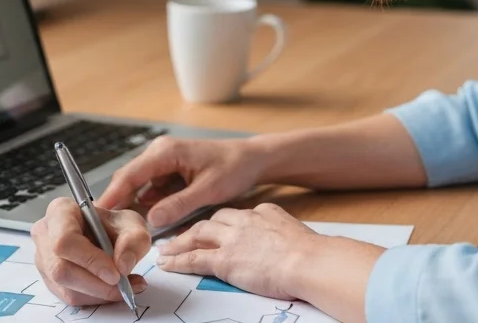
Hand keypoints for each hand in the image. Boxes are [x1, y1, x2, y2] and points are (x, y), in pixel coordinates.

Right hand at [31, 198, 150, 306]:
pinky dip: (96, 298)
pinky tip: (114, 290)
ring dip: (99, 293)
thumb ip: (134, 240)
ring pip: (66, 288)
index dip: (90, 260)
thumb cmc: (113, 225)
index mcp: (60, 211)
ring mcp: (44, 260)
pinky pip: (70, 297)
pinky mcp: (50, 281)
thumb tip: (123, 266)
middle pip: (61, 269)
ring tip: (126, 287)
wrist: (108, 236)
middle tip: (123, 285)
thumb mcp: (132, 224)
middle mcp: (45, 235)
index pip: (65, 240)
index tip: (115, 274)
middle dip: (96, 283)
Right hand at [97, 136, 266, 229]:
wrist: (252, 160)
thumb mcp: (208, 190)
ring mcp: (163, 162)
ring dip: (133, 206)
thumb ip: (178, 204)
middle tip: (105, 228)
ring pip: (138, 187)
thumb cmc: (233, 167)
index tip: (95, 213)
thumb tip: (150, 219)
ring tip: (124, 229)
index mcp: (166, 152)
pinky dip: (148, 204)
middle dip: (119, 203)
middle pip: (129, 180)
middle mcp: (160, 153)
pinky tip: (146, 221)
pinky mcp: (168, 172)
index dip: (111, 195)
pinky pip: (151, 190)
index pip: (130, 175)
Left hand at [155, 203, 319, 299]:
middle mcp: (243, 221)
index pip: (235, 215)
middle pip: (212, 221)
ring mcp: (231, 240)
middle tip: (182, 236)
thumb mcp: (295, 232)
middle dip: (195, 230)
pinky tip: (167, 264)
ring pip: (196, 236)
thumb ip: (282, 232)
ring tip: (166, 250)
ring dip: (179, 243)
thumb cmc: (311, 253)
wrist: (308, 260)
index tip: (214, 229)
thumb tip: (286, 241)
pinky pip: (193, 259)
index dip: (221, 223)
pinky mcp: (224, 260)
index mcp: (263, 212)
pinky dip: (178, 261)